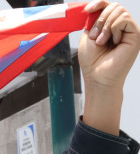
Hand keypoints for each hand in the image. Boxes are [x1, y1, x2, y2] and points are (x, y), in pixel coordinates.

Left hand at [80, 1, 139, 133]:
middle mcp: (121, 27)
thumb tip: (96, 9)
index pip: (107, 6)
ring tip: (102, 41)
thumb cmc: (92, 62)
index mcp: (109, 26)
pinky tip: (112, 41)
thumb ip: (93, 21)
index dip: (98, 4)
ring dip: (105, 25)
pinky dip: (114, 28)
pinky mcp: (135, 34)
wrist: (98, 77)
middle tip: (95, 37)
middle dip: (100, 19)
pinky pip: (124, 19)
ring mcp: (129, 30)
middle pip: (113, 6)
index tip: (88, 9)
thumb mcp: (88, 37)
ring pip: (119, 10)